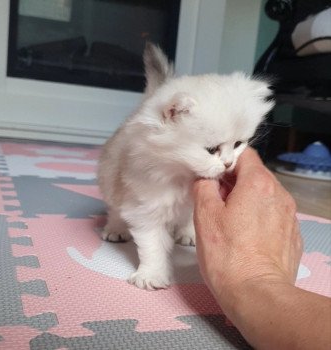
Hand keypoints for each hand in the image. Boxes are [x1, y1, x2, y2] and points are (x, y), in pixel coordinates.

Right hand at [193, 147, 302, 302]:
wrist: (256, 295)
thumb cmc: (228, 256)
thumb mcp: (204, 214)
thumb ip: (204, 185)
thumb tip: (206, 178)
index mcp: (258, 184)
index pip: (244, 154)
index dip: (225, 161)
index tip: (213, 177)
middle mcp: (279, 194)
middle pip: (254, 174)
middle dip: (233, 182)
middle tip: (216, 202)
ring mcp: (289, 215)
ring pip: (263, 195)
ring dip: (246, 200)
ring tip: (230, 222)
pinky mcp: (291, 234)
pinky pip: (273, 214)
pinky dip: (258, 217)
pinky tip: (245, 236)